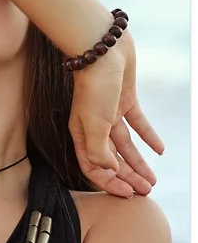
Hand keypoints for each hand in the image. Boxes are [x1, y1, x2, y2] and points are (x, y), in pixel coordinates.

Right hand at [68, 31, 164, 197]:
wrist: (102, 48)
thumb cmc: (94, 86)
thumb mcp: (94, 123)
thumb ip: (99, 151)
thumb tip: (109, 171)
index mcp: (82, 133)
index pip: (93, 167)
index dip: (109, 183)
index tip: (127, 194)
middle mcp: (94, 126)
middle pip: (112, 159)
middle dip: (128, 176)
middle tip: (145, 191)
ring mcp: (110, 113)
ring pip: (125, 146)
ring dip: (138, 162)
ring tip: (152, 179)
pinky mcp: (125, 100)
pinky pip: (138, 124)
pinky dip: (148, 137)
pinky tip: (160, 150)